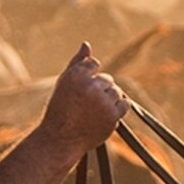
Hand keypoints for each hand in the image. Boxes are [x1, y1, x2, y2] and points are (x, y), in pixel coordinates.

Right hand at [42, 43, 129, 157]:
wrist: (60, 140)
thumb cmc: (60, 110)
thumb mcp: (64, 83)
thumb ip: (77, 62)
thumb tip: (86, 44)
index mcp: (76, 75)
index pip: (94, 64)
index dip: (90, 78)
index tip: (83, 90)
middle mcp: (90, 86)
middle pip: (107, 79)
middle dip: (100, 90)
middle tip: (86, 105)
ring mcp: (102, 101)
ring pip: (117, 92)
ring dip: (109, 99)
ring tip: (93, 111)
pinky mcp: (112, 115)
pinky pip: (124, 104)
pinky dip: (118, 108)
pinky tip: (104, 114)